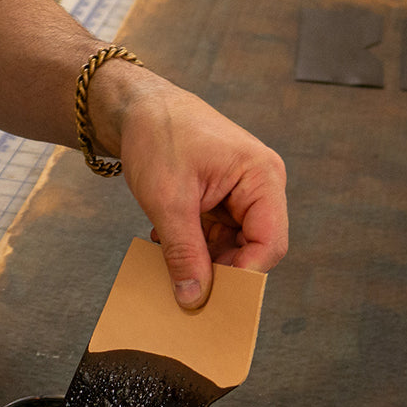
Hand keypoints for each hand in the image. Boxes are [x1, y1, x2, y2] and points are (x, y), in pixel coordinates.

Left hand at [117, 76, 287, 308]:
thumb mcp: (168, 201)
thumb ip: (184, 253)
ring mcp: (243, 195)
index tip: (210, 295)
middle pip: (255, 250)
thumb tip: (194, 298)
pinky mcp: (225, 202)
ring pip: (234, 249)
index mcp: (262, 176)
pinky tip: (168, 239)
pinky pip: (218, 239)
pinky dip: (195, 247)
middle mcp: (261, 187)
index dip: (243, 274)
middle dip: (221, 269)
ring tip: (170, 255)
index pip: (270, 244)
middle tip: (186, 285)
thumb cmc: (156, 136)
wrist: (136, 107)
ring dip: (203, 259)